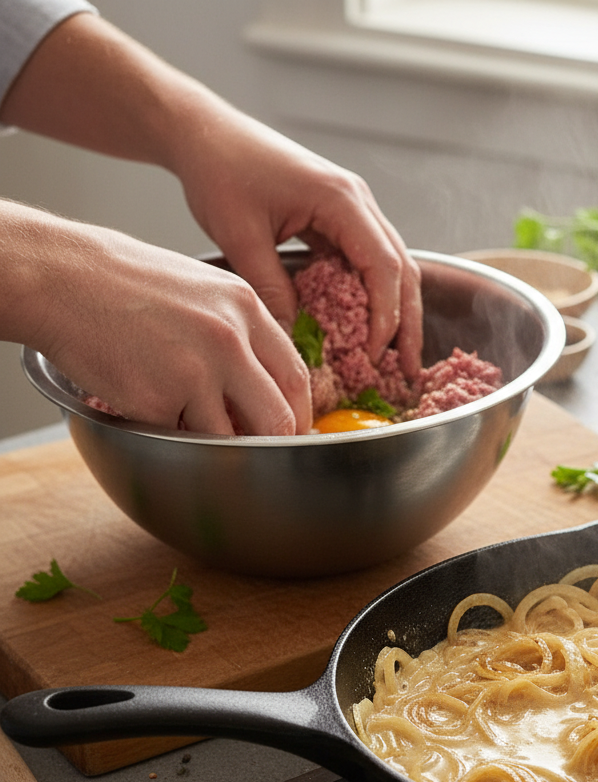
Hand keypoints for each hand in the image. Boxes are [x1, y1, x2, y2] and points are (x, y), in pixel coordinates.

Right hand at [2, 202, 311, 435]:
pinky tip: (146, 400)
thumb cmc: (127, 283)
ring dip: (217, 442)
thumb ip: (242, 332)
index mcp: (246, 308)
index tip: (291, 427)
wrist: (62, 278)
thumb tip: (267, 384)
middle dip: (274, 442)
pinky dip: (168, 431)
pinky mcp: (157, 401)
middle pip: (278, 417)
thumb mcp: (204, 290)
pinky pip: (178, 436)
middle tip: (263, 450)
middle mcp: (229, 340)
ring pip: (230, 437)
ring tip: (188, 417)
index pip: (296, 376)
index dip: (298, 411)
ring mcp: (194, 373)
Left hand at [170, 111, 423, 378]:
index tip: (373, 354)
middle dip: (407, 322)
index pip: (384, 266)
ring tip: (394, 356)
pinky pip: (368, 261)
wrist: (204, 133)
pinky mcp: (339, 217)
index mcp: (341, 199)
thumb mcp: (241, 237)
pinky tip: (366, 326)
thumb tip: (293, 341)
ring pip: (392, 266)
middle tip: (407, 368)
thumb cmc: (220, 170)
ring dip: (397, 311)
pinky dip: (373, 296)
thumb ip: (271, 289)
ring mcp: (353, 208)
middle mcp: (358, 201)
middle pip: (402, 268)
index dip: (385, 315)